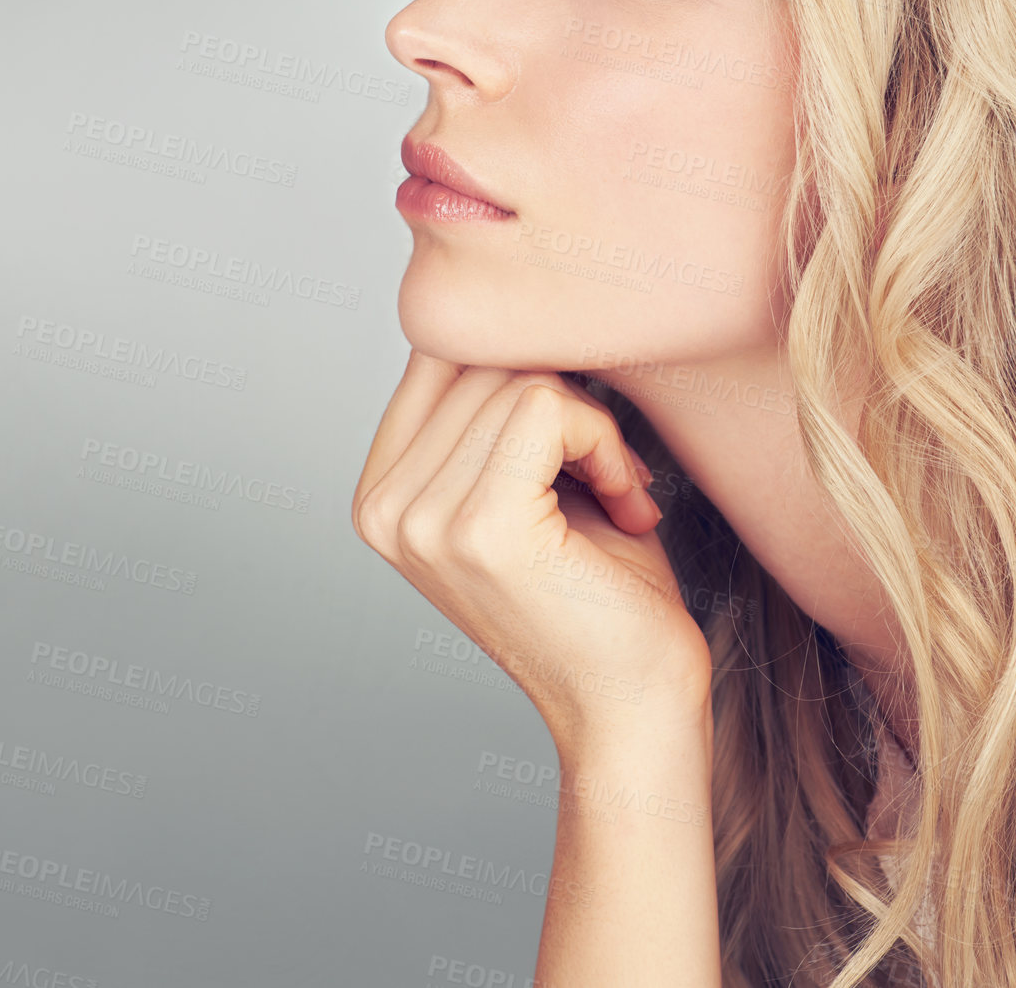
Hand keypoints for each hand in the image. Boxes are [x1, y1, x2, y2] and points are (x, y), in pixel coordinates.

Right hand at [352, 349, 713, 747]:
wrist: (635, 709)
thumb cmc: (598, 592)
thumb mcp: (527, 480)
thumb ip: (497, 405)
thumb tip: (518, 306)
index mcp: (380, 493)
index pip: (441, 353)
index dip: (525, 371)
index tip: (574, 436)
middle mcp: (382, 507)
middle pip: (478, 359)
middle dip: (564, 397)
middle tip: (608, 472)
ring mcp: (422, 520)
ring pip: (518, 379)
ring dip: (593, 427)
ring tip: (617, 494)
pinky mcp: (480, 527)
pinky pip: (546, 407)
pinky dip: (604, 442)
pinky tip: (624, 501)